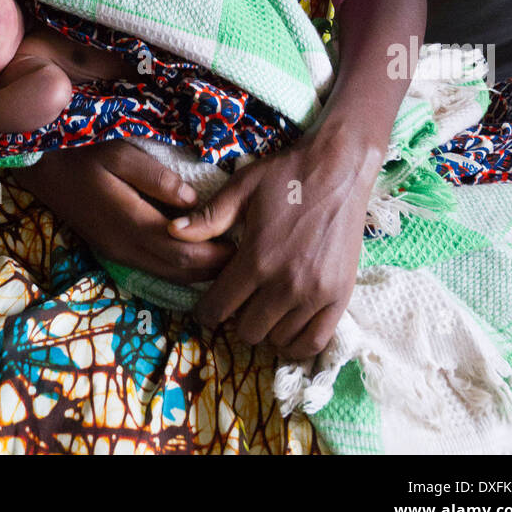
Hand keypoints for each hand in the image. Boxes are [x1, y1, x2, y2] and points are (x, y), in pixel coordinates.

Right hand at [15, 141, 234, 283]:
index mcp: (129, 224)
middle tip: (248, 255)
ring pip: (167, 274)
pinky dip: (181, 265)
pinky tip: (198, 252)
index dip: (217, 255)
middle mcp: (124, 247)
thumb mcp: (118, 151)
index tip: (246, 245)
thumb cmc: (80, 150)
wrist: (39, 164)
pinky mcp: (113, 247)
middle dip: (216, 269)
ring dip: (200, 270)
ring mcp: (117, 251)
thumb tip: (193, 201)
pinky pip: (155, 267)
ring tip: (230, 255)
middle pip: (180, 272)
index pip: (184, 253)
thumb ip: (156, 178)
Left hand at [169, 131, 375, 357]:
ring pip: (278, 340)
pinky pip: (313, 343)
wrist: (340, 168)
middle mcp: (285, 284)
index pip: (218, 308)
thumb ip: (208, 217)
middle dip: (236, 318)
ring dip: (266, 328)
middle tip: (240, 300)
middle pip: (247, 330)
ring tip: (265, 307)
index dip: (207, 311)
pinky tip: (288, 324)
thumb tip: (171, 232)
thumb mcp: (241, 188)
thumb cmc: (286, 176)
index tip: (209, 305)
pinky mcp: (340, 297)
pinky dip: (297, 342)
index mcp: (256, 258)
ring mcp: (316, 294)